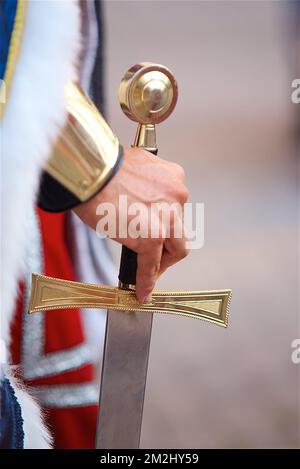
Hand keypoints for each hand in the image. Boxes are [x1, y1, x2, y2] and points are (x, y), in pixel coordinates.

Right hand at [73, 147, 188, 301]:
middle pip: (181, 231)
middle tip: (156, 257)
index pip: (176, 209)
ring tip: (148, 273)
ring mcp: (166, 218)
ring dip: (162, 263)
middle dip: (169, 248)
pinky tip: (142, 290)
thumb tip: (136, 201)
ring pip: (176, 249)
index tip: (158, 235)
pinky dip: (147, 280)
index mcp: (173, 177)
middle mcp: (177, 196)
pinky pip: (151, 265)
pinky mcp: (152, 237)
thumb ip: (144, 186)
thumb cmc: (102, 167)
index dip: (167, 226)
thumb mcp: (134, 167)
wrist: (90, 170)